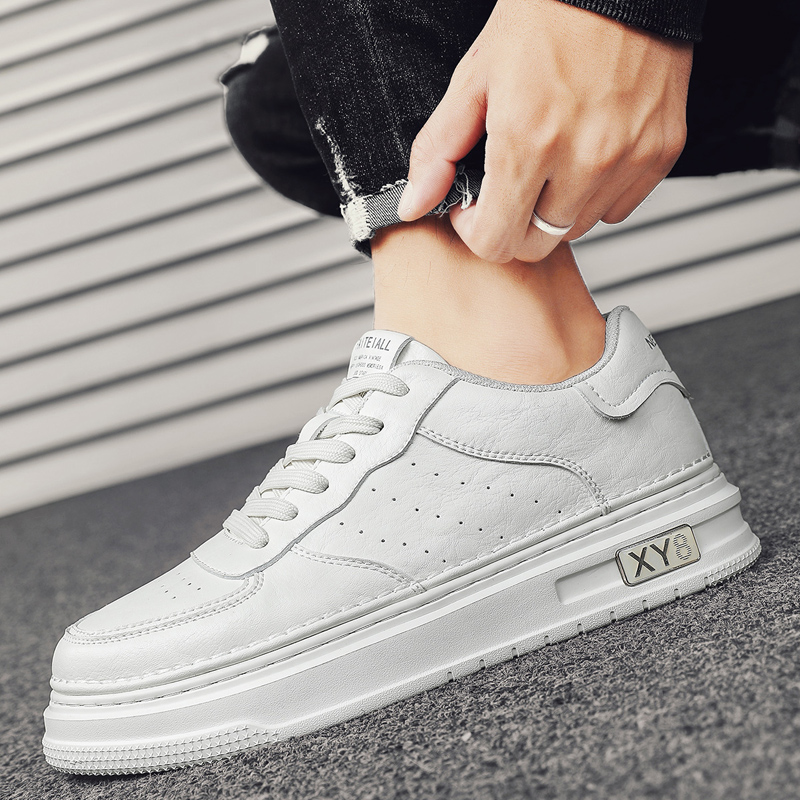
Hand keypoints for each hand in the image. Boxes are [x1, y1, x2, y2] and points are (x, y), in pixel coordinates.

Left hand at [397, 0, 692, 262]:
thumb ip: (440, 150)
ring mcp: (628, 159)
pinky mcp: (660, 153)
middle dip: (512, 226)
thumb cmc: (548, 15)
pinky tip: (585, 154)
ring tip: (549, 159)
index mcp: (529, 141)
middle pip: (535, 245)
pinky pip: (616, 208)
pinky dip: (595, 195)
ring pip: (576, 229)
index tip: (473, 206)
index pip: (495, 243)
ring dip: (553, 209)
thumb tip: (414, 205)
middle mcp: (583, 159)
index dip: (474, 231)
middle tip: (508, 185)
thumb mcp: (475, 77)